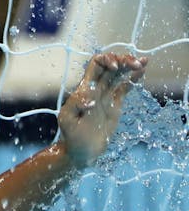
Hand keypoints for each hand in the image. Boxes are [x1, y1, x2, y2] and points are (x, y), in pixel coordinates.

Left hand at [58, 52, 147, 167]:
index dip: (106, 61)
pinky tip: (142, 71)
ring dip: (130, 65)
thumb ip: (76, 105)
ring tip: (143, 62)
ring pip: (120, 74)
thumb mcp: (67, 120)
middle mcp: (96, 88)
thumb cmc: (72, 136)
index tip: (115, 68)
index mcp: (85, 88)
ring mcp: (106, 95)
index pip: (96, 65)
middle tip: (135, 63)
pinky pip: (125, 87)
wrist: (82, 150)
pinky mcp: (115, 104)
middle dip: (122, 60)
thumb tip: (92, 97)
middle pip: (110, 66)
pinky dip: (133, 78)